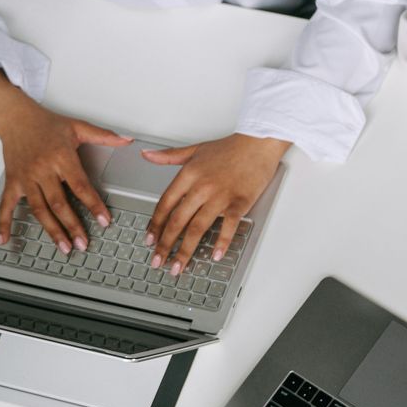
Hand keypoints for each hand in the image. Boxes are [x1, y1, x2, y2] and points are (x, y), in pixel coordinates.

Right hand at [0, 74, 130, 253]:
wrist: (16, 117)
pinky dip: (4, 223)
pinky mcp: (12, 182)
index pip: (81, 186)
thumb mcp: (78, 126)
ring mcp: (26, 178)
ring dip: (52, 230)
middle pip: (59, 204)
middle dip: (73, 226)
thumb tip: (127, 139)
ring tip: (64, 247)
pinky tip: (5, 239)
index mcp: (61, 158)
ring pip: (39, 210)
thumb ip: (103, 136)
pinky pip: (6, 206)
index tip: (104, 221)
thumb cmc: (46, 123)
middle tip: (84, 244)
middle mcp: (43, 170)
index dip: (93, 205)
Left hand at [142, 133, 289, 273]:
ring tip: (178, 266)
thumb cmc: (231, 147)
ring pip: (198, 228)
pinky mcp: (240, 202)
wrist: (259, 141)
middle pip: (178, 221)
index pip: (165, 205)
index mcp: (189, 175)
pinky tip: (215, 255)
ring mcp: (221, 196)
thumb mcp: (195, 150)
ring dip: (186, 250)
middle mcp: (202, 187)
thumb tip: (147, 155)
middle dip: (165, 245)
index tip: (149, 239)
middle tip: (157, 260)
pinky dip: (221, 243)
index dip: (155, 225)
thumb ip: (169, 156)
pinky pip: (228, 226)